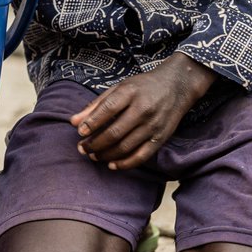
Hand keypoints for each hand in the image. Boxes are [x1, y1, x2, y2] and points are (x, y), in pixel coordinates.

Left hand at [70, 52, 216, 169]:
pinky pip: (141, 156)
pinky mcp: (161, 138)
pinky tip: (112, 165)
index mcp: (130, 92)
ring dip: (106, 155)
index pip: (107, 109)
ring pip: (125, 147)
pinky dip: (125, 164)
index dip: (91, 123)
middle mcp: (143, 109)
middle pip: (114, 132)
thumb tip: (74, 122)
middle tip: (82, 148)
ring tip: (93, 156)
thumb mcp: (120, 87)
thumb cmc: (143, 86)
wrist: (177, 86)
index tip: (79, 132)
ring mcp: (153, 125)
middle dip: (95, 144)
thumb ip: (97, 104)